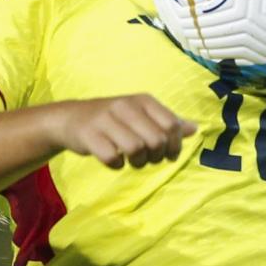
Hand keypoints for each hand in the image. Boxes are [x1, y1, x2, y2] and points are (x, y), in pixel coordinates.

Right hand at [52, 93, 196, 168]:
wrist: (71, 118)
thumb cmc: (114, 119)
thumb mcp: (141, 115)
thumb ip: (167, 122)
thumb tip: (194, 128)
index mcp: (143, 100)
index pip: (171, 125)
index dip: (175, 145)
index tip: (169, 154)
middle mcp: (125, 106)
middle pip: (156, 140)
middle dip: (156, 156)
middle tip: (148, 158)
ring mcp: (105, 119)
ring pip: (136, 149)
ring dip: (138, 162)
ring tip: (132, 160)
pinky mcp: (88, 134)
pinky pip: (112, 158)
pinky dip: (116, 164)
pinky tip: (114, 160)